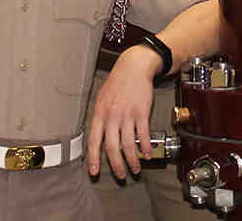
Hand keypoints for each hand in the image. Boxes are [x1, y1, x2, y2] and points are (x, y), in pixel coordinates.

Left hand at [86, 45, 158, 178]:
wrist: (134, 67)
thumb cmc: (118, 82)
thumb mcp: (102, 98)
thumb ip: (100, 117)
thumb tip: (98, 136)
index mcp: (100, 113)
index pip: (94, 141)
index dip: (93, 158)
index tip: (94, 171)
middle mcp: (112, 116)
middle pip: (112, 147)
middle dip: (117, 165)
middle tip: (121, 175)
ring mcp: (127, 114)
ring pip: (128, 144)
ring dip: (133, 160)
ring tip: (136, 168)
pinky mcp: (141, 112)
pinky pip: (143, 135)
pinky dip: (145, 147)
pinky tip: (147, 154)